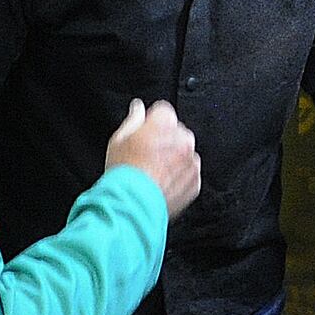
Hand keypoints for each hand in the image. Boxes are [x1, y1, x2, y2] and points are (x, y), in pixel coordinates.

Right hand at [106, 99, 200, 218]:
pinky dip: (180, 177)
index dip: (152, 121)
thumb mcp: (119, 139)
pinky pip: (189, 173)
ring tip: (154, 172)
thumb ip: (133, 120)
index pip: (164, 111)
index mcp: (164, 124)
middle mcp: (183, 140)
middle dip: (166, 139)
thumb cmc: (123, 174)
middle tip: (148, 155)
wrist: (132, 206)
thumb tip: (138, 109)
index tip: (146, 132)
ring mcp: (191, 161)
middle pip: (177, 131)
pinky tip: (161, 183)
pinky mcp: (195, 181)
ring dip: (175, 158)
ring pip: (185, 152)